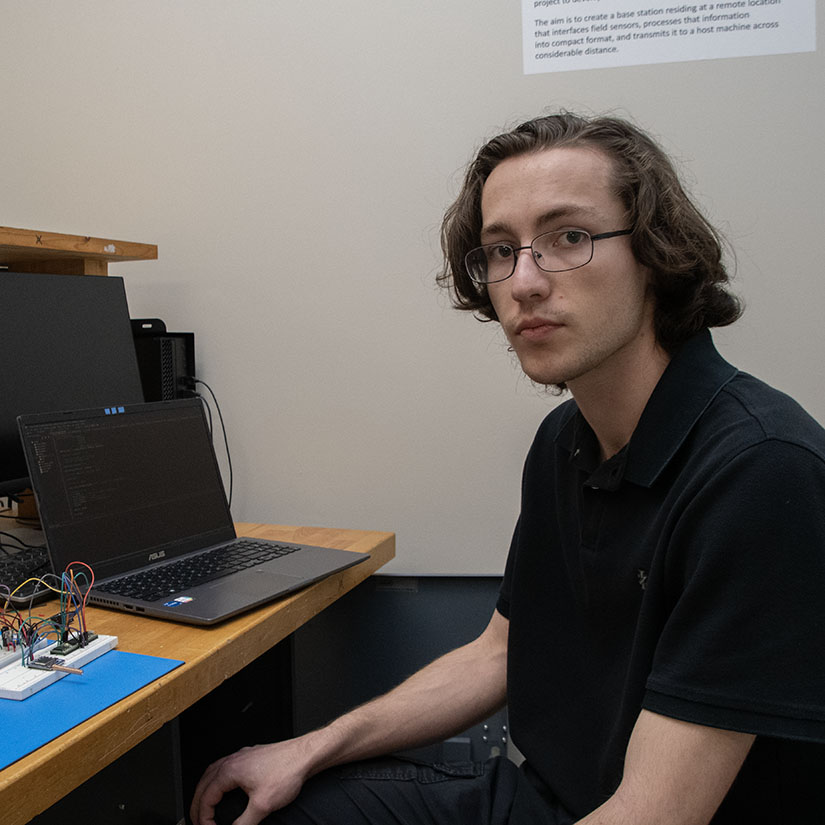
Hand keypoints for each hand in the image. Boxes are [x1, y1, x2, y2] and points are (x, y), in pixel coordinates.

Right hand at [189, 738, 313, 824]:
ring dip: (205, 791)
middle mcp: (233, 760)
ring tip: (204, 806)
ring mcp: (242, 756)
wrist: (305, 755)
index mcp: (230, 770)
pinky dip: (218, 781)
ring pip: (213, 773)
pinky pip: (225, 768)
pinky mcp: (251, 756)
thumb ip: (244, 823)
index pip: (205, 797)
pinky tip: (225, 787)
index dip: (203, 818)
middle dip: (197, 805)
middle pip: (203, 783)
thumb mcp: (263, 805)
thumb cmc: (287, 771)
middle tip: (197, 821)